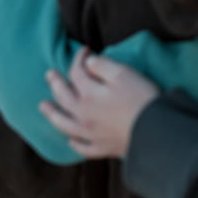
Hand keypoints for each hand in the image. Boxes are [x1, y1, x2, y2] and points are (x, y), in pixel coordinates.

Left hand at [39, 48, 158, 158]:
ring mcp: (90, 134)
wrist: (154, 130)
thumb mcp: (124, 74)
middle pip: (64, 97)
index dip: (78, 59)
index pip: (77, 73)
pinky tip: (71, 139)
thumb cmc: (141, 98)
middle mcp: (83, 115)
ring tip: (43, 106)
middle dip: (56, 83)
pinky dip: (73, 142)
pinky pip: (81, 147)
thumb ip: (103, 66)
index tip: (84, 50)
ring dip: (52, 113)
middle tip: (49, 75)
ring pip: (64, 123)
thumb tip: (88, 62)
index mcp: (89, 95)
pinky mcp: (101, 148)